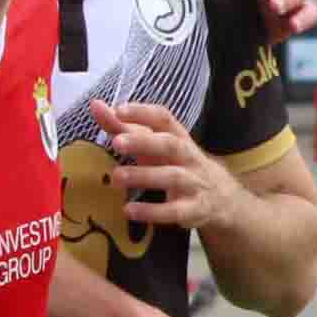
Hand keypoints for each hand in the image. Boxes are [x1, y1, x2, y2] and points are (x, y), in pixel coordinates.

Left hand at [95, 102, 240, 232]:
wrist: (220, 198)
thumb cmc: (176, 164)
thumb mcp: (154, 146)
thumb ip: (124, 128)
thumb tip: (95, 105)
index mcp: (177, 137)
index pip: (164, 119)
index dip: (143, 113)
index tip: (119, 109)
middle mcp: (188, 157)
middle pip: (170, 145)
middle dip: (144, 143)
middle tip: (117, 143)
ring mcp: (193, 183)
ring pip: (172, 177)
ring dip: (144, 176)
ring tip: (115, 177)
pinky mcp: (194, 209)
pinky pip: (175, 211)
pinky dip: (152, 211)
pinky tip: (129, 210)